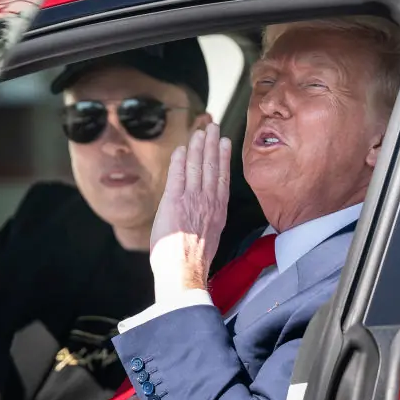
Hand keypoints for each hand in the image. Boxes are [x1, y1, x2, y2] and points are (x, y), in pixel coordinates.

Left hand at [149, 124, 230, 301]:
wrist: (184, 272)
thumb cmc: (193, 262)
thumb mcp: (210, 236)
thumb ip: (208, 218)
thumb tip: (203, 212)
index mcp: (218, 211)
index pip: (222, 177)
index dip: (223, 157)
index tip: (225, 143)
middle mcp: (208, 202)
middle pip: (212, 166)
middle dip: (212, 144)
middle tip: (213, 127)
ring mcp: (192, 200)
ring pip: (197, 166)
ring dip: (198, 146)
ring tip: (200, 131)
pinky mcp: (174, 202)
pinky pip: (178, 175)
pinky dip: (180, 160)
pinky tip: (182, 149)